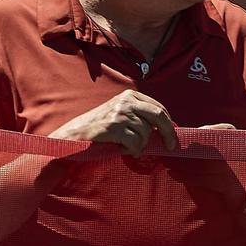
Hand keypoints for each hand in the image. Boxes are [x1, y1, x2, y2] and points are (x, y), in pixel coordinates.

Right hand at [48, 89, 176, 155]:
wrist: (74, 134)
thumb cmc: (99, 127)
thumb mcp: (121, 113)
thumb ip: (140, 115)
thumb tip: (167, 129)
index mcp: (129, 95)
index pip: (159, 108)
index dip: (169, 124)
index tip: (171, 137)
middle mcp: (126, 101)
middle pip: (159, 116)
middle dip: (168, 133)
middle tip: (171, 146)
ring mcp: (120, 113)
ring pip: (146, 134)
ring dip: (139, 144)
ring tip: (125, 144)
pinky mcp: (115, 127)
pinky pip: (136, 144)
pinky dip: (132, 150)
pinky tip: (121, 148)